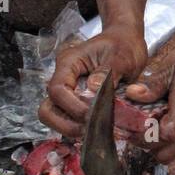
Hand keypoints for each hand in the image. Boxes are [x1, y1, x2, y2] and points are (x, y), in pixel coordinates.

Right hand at [40, 24, 147, 138]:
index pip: (57, 90)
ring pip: (55, 116)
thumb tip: (94, 87)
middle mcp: (64, 78)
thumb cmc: (123, 45)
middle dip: (65, 124)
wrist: (126, 41)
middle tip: (89, 131)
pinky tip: (95, 131)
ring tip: (93, 133)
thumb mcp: (121, 56)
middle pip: (47, 108)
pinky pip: (69, 119)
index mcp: (69, 63)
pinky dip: (78, 128)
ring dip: (70, 129)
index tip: (91, 116)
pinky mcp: (76, 101)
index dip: (71, 107)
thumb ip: (108, 71)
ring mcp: (68, 92)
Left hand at [126, 30, 174, 162]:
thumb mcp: (174, 63)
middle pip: (167, 153)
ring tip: (153, 122)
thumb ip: (153, 84)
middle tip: (138, 130)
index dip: (145, 136)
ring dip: (160, 143)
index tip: (132, 128)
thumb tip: (132, 94)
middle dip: (149, 146)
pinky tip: (170, 119)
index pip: (165, 135)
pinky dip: (174, 138)